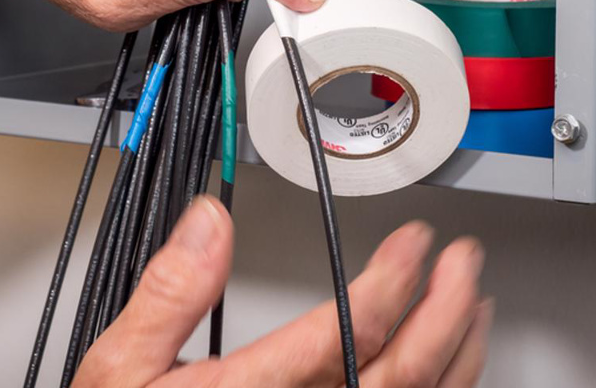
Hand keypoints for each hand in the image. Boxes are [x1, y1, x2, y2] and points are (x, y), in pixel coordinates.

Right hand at [74, 197, 491, 387]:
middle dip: (445, 309)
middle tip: (464, 261)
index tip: (413, 241)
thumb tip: (210, 223)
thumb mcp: (121, 368)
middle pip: (403, 374)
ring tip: (474, 306)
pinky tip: (446, 371)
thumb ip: (169, 292)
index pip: (349, 333)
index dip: (393, 279)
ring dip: (457, 355)